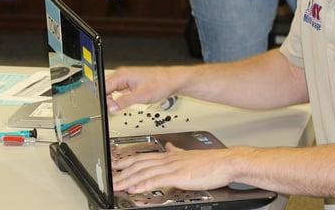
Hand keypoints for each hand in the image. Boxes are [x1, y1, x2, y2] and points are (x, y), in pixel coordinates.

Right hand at [105, 66, 178, 112]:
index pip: (103, 87)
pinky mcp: (130, 83)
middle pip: (105, 89)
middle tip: (111, 110)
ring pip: (111, 90)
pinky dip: (117, 98)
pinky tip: (121, 104)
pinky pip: (118, 91)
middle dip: (106, 100)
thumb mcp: (141, 96)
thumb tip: (111, 108)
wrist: (172, 81)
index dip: (102, 100)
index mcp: (122, 75)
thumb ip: (123, 102)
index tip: (105, 109)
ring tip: (116, 108)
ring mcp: (126, 78)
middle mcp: (122, 75)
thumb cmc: (161, 84)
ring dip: (111, 99)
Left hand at [112, 142, 235, 192]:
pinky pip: (156, 180)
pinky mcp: (178, 175)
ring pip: (145, 172)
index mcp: (170, 155)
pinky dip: (143, 184)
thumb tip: (170, 147)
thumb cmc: (211, 162)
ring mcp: (172, 167)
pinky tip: (134, 188)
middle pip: (140, 164)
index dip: (127, 161)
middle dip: (122, 171)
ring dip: (128, 179)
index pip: (144, 157)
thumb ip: (177, 151)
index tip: (116, 164)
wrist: (225, 162)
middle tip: (109, 176)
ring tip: (116, 185)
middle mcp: (168, 159)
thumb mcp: (190, 154)